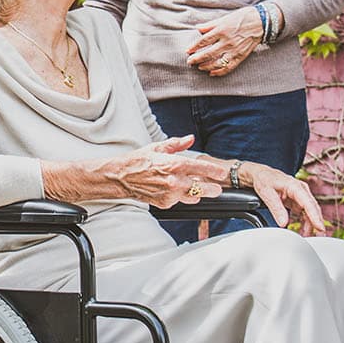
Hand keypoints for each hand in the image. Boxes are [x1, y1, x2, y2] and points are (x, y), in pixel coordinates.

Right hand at [111, 136, 229, 206]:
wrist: (121, 177)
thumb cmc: (138, 161)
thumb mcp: (158, 147)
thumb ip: (177, 144)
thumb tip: (190, 139)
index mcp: (175, 164)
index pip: (202, 168)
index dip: (215, 172)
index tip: (221, 173)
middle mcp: (175, 181)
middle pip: (203, 189)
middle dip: (213, 189)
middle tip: (216, 187)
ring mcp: (170, 194)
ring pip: (193, 197)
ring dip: (197, 193)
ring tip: (195, 187)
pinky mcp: (165, 203)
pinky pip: (180, 201)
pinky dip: (180, 196)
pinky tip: (174, 190)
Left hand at [187, 7, 261, 77]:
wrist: (261, 22)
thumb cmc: (242, 18)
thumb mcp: (224, 18)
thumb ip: (210, 25)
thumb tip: (197, 29)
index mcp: (221, 30)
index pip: (203, 41)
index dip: (194, 47)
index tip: (188, 51)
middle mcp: (227, 41)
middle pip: (208, 53)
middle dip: (197, 59)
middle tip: (190, 62)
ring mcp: (234, 50)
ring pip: (217, 62)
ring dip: (206, 66)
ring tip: (199, 67)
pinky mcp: (240, 56)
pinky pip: (228, 67)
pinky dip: (219, 72)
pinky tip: (212, 73)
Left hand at [240, 161, 326, 233]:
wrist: (260, 174)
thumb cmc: (264, 179)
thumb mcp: (267, 193)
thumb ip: (276, 208)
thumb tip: (283, 223)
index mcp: (295, 186)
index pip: (309, 203)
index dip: (315, 216)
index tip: (320, 227)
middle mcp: (301, 191)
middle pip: (312, 209)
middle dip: (316, 223)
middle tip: (318, 237)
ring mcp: (299, 197)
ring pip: (309, 213)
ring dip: (309, 225)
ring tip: (306, 237)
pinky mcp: (296, 202)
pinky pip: (303, 214)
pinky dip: (302, 223)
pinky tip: (301, 231)